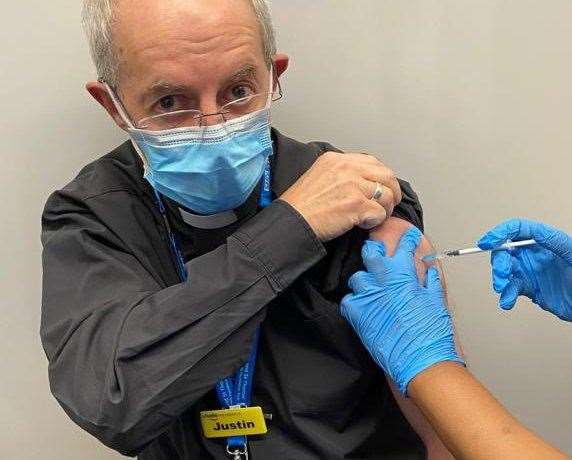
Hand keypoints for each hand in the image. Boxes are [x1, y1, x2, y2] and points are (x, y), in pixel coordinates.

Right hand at [280, 152, 401, 240]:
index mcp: (337, 159)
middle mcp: (347, 168)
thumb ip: (340, 173)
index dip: (381, 177)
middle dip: (391, 191)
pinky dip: (374, 221)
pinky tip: (361, 224)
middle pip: (386, 175)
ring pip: (386, 195)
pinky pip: (380, 213)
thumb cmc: (300, 205)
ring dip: (384, 209)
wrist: (292, 221)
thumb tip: (360, 180)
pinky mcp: (357, 205)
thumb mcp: (317, 175)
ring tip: (372, 217)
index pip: (372, 162)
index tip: (381, 187)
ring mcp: (354, 186)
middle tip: (388, 204)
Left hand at [341, 227, 463, 394]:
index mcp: (405, 276)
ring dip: (364, 280)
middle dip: (373, 249)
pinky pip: (349, 300)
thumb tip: (429, 270)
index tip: (406, 237)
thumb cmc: (431, 334)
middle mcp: (384, 283)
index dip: (405, 240)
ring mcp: (369, 298)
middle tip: (377, 251)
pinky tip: (362, 306)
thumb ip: (431, 282)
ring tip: (371, 287)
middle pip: (371, 254)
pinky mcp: (358, 315)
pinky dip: (354, 301)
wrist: (420, 360)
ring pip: (357, 278)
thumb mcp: (436, 302)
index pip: (403, 248)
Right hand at [478, 219, 571, 321]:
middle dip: (499, 262)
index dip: (500, 233)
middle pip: (505, 251)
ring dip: (499, 279)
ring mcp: (530, 270)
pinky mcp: (529, 288)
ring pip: (505, 270)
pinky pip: (511, 289)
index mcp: (545, 241)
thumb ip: (554, 241)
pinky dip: (506, 295)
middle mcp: (534, 254)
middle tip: (502, 275)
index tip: (487, 242)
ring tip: (503, 289)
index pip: (517, 230)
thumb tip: (536, 233)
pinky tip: (507, 301)